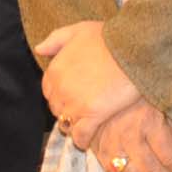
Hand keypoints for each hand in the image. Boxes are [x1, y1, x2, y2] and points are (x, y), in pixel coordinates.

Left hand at [37, 21, 141, 147]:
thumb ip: (55, 40)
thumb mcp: (77, 30)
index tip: (71, 98)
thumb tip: (39, 49)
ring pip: (65, 123)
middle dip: (66, 111)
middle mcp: (60, 89)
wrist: (133, 49)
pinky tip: (87, 141)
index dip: (59, 96)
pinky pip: (80, 135)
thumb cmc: (108, 38)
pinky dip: (82, 140)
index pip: (48, 91)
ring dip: (73, 126)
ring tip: (84, 127)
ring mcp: (75, 103)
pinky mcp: (93, 115)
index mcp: (55, 70)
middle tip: (80, 113)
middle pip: (56, 108)